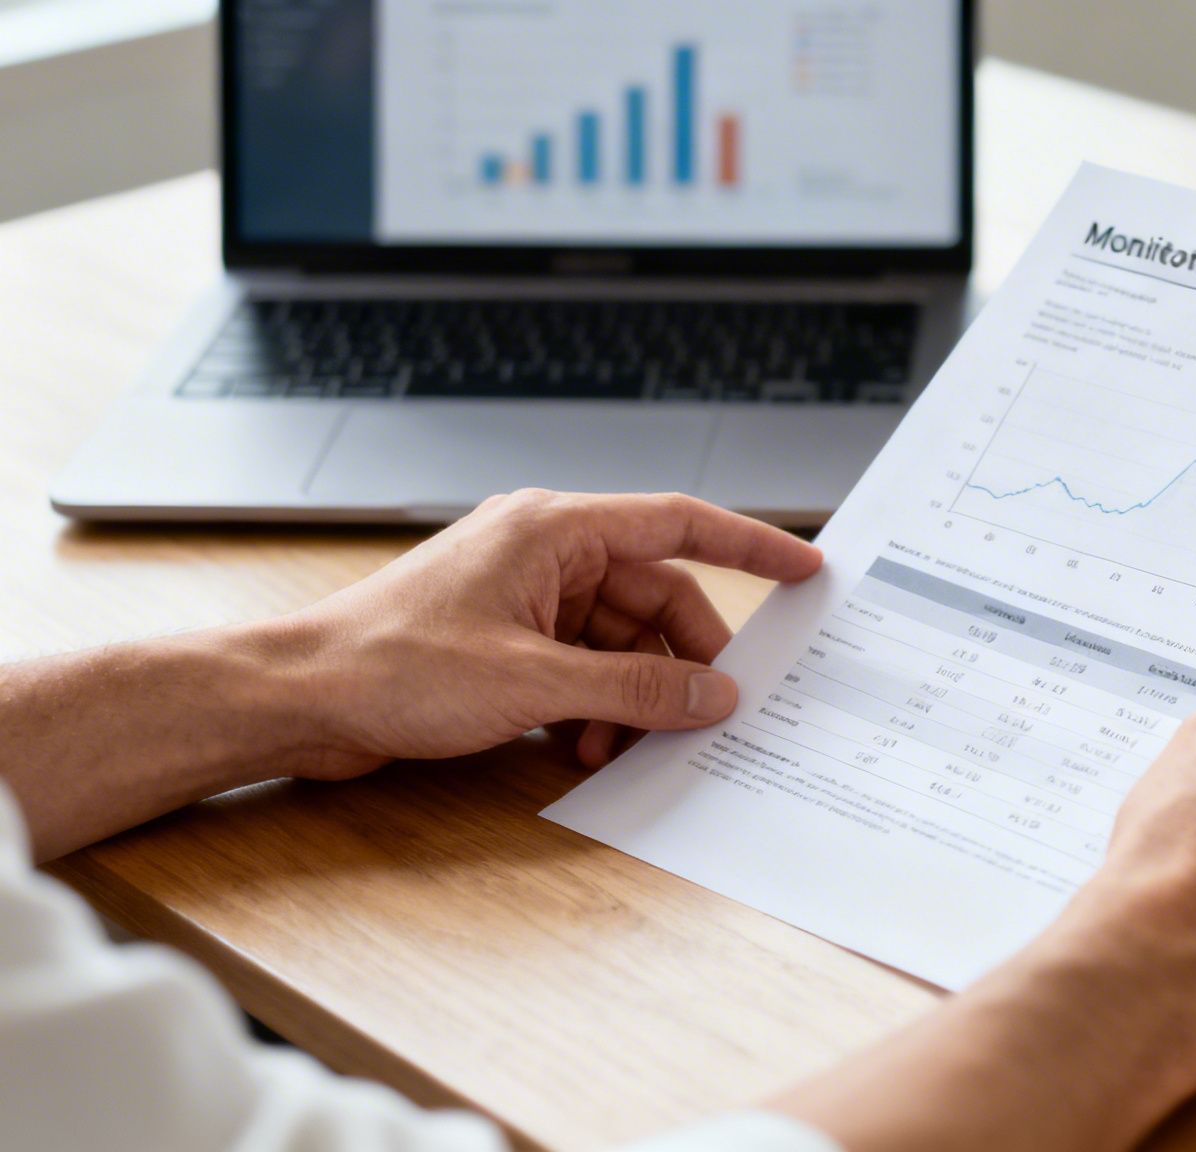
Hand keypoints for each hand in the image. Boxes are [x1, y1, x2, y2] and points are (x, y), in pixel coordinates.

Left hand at [272, 489, 821, 778]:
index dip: (750, 546)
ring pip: (620, 644)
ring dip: (633, 699)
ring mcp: (524, 599)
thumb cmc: (390, 666)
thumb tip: (714, 697)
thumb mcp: (533, 684)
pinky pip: (583, 669)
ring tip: (626, 747)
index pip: (678, 525)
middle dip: (682, 661)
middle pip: (654, 599)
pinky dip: (596, 710)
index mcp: (554, 529)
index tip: (807, 569)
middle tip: (712, 713)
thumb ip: (635, 691)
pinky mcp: (505, 643)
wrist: (296, 700)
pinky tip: (584, 751)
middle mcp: (544, 553)